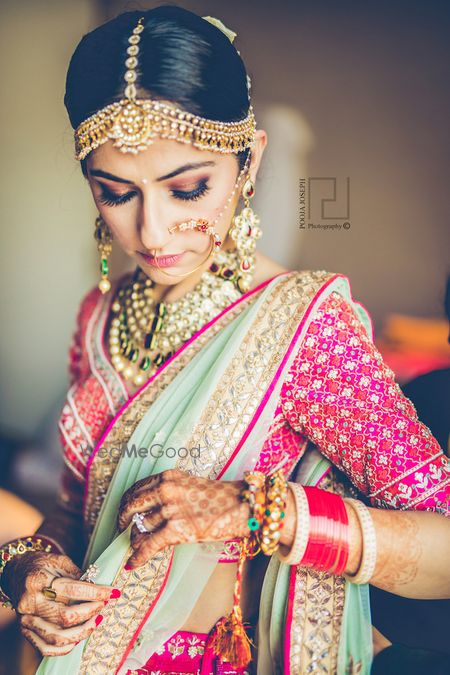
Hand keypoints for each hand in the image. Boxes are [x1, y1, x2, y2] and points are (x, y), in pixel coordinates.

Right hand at [2, 551, 116, 655]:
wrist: (18, 572)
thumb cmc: (43, 565)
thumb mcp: (61, 562)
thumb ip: (78, 576)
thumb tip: (99, 589)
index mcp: (38, 580)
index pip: (72, 590)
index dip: (96, 592)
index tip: (113, 592)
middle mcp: (30, 602)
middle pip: (66, 616)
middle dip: (91, 611)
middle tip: (104, 604)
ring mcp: (26, 619)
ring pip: (57, 636)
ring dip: (83, 631)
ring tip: (97, 620)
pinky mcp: (25, 631)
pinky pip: (46, 648)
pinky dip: (65, 647)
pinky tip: (80, 637)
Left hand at [118, 468, 250, 568]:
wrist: (240, 506)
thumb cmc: (219, 497)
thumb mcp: (189, 485)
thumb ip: (169, 491)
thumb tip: (149, 510)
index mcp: (168, 477)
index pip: (137, 488)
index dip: (126, 502)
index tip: (124, 511)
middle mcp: (166, 490)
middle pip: (132, 506)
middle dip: (123, 519)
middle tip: (121, 528)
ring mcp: (171, 510)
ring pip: (142, 527)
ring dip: (136, 539)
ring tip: (136, 545)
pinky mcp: (177, 530)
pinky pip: (149, 545)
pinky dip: (138, 555)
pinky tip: (132, 563)